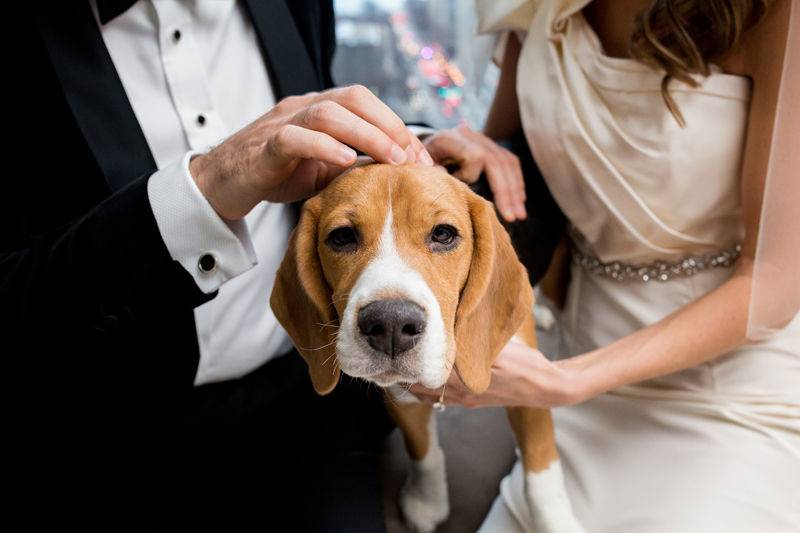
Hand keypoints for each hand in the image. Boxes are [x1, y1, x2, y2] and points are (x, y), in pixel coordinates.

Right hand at [189, 85, 432, 219]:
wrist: (221, 184)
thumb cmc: (273, 174)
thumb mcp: (321, 170)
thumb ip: (351, 165)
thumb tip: (393, 174)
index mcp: (319, 110)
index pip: (366, 104)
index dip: (396, 126)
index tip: (421, 156)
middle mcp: (303, 108)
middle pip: (353, 98)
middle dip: (388, 125)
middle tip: (412, 156)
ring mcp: (282, 123)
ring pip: (328, 113)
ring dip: (366, 134)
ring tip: (391, 159)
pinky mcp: (265, 146)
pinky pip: (295, 138)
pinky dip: (324, 147)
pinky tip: (347, 161)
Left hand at [410, 340, 583, 408]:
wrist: (546, 387)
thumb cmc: (526, 364)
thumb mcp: (499, 350)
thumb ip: (472, 346)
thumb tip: (449, 332)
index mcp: (465, 382)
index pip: (425, 377)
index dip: (407, 365)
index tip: (395, 352)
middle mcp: (461, 394)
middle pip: (419, 389)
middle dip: (404, 373)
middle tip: (392, 356)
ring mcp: (465, 399)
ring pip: (427, 396)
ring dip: (413, 382)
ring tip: (403, 364)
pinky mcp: (470, 400)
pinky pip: (440, 399)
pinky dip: (426, 389)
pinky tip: (425, 375)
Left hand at [423, 124, 525, 221]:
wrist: (420, 149)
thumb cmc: (418, 166)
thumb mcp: (418, 171)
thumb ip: (431, 175)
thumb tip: (446, 177)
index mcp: (448, 139)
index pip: (475, 155)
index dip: (472, 175)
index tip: (463, 191)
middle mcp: (469, 135)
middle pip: (497, 161)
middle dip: (505, 191)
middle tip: (511, 217)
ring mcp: (482, 139)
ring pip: (508, 162)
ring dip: (515, 190)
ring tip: (519, 215)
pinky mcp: (491, 146)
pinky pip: (510, 163)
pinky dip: (516, 183)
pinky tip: (519, 201)